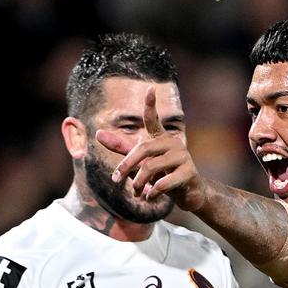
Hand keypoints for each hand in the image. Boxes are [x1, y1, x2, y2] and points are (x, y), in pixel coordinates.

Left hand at [96, 86, 205, 210]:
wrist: (189, 194)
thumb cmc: (163, 174)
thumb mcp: (141, 161)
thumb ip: (122, 148)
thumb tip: (98, 134)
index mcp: (161, 138)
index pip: (153, 119)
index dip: (151, 105)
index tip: (150, 89)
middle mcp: (173, 143)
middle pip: (143, 149)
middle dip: (126, 165)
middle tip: (116, 180)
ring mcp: (183, 157)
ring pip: (151, 167)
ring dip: (138, 183)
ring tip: (135, 193)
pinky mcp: (189, 172)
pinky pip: (164, 182)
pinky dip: (152, 192)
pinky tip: (150, 198)